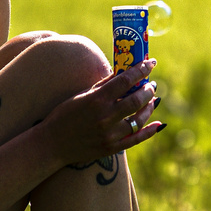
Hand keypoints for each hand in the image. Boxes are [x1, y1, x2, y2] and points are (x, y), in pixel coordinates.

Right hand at [43, 58, 163, 167]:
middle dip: (148, 89)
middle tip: (151, 84)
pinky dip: (150, 131)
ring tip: (152, 100)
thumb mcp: (81, 96)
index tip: (150, 63)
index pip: (125, 81)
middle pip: (136, 100)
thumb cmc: (64, 115)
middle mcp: (105, 117)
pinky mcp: (111, 148)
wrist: (52, 144)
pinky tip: (158, 123)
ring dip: (149, 107)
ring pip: (139, 119)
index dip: (141, 70)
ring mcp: (109, 134)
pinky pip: (136, 139)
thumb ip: (103, 85)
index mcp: (96, 100)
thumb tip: (123, 72)